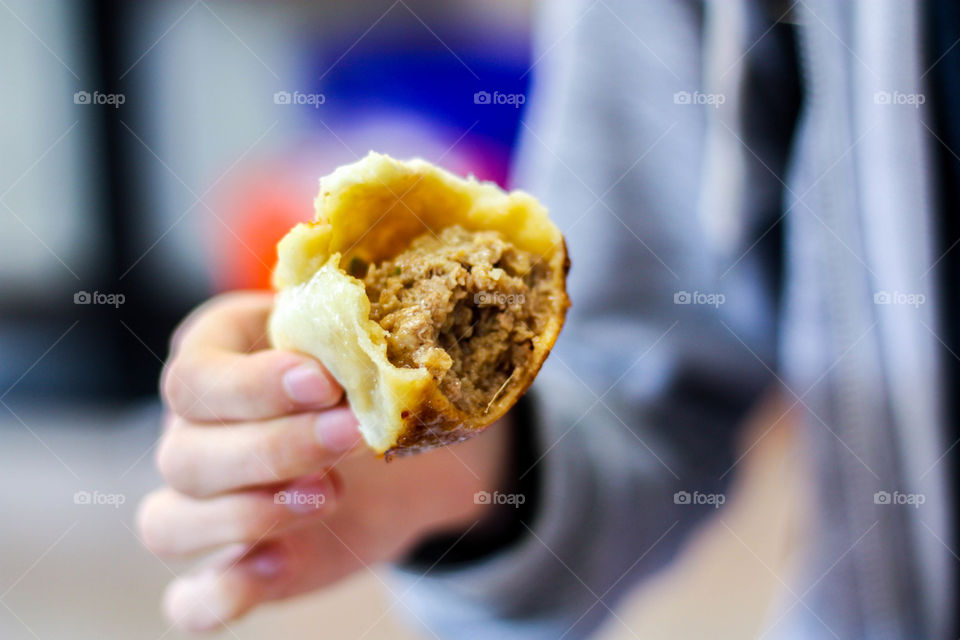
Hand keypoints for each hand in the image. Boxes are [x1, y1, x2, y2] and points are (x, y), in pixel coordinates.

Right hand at [137, 292, 508, 631]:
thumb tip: (363, 355)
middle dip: (274, 448)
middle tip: (351, 434)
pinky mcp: (235, 566)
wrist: (406, 459)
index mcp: (216, 361)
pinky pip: (192, 599)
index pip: (195, 379)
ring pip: (170, 524)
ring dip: (249, 513)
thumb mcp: (365, 352)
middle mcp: (194, 434)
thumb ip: (349, 347)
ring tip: (331, 493)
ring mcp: (205, 506)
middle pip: (186, 454)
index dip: (253, 386)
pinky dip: (220, 594)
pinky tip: (279, 564)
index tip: (324, 383)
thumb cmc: (372, 384)